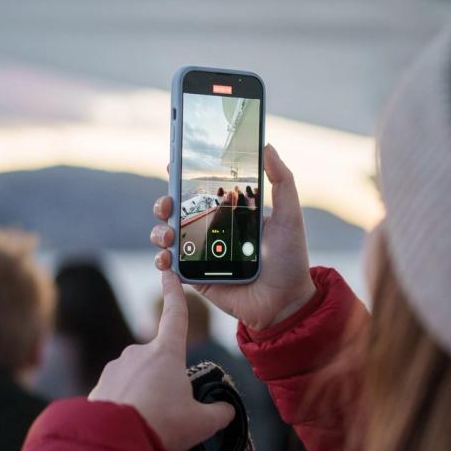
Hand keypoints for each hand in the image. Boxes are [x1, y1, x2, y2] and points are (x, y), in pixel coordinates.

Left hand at [89, 271, 234, 450]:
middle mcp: (138, 353)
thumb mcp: (201, 422)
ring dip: (145, 396)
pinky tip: (130, 428)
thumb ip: (219, 412)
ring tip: (149, 424)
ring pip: (137, 379)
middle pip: (159, 361)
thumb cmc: (163, 425)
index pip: (175, 315)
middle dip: (166, 383)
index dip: (174, 293)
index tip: (169, 272)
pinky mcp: (98, 387)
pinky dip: (126, 408)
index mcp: (166, 352)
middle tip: (171, 413)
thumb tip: (226, 409)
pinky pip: (118, 394)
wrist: (114, 443)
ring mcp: (115, 368)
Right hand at [150, 144, 315, 330]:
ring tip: (168, 234)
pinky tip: (166, 257)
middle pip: (177, 212)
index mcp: (231, 214)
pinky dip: (162, 260)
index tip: (173, 164)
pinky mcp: (196, 280)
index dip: (184, 178)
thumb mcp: (289, 215)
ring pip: (169, 237)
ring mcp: (202, 256)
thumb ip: (282, 181)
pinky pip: (171, 268)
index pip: (201, 191)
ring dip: (160, 231)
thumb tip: (267, 146)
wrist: (286, 303)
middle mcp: (212, 232)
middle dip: (164, 204)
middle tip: (167, 204)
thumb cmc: (290, 259)